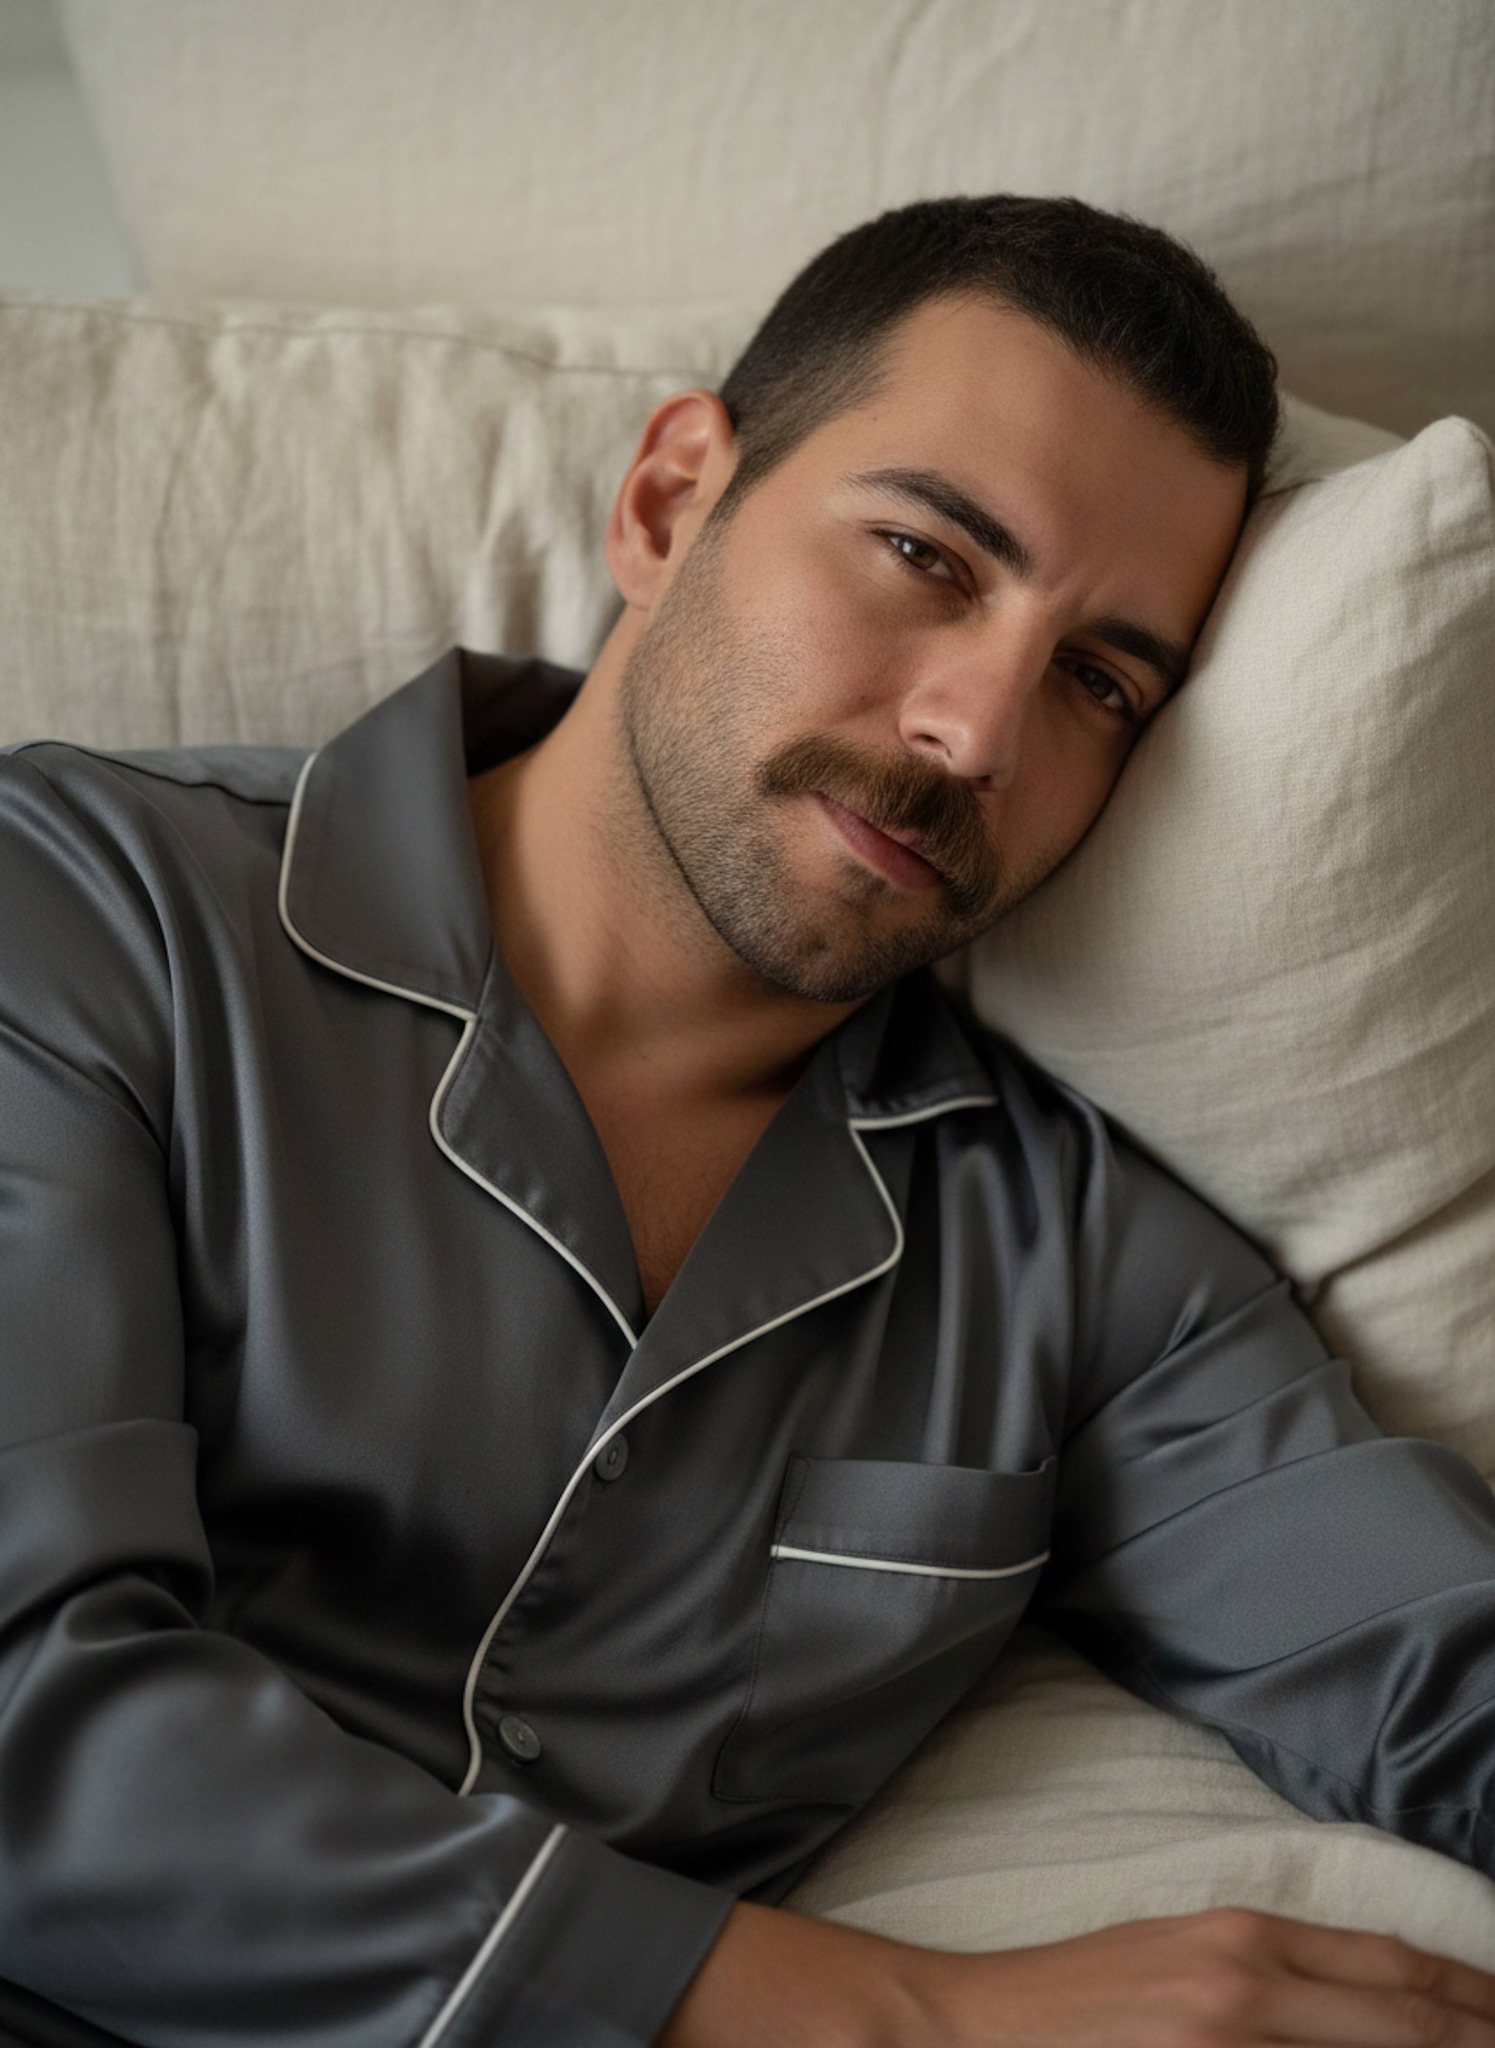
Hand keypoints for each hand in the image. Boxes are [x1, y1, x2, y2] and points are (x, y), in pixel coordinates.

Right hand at [658, 1899, 1494, 2046]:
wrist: (973, 2030)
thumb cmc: (1075, 1997)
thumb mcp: (1178, 1958)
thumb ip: (1266, 1976)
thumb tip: (1361, 2007)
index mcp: (1240, 1938)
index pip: (1389, 1967)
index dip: (1464, 1992)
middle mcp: (1247, 1984)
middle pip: (1399, 2015)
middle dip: (1473, 2029)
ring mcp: (1227, 2039)